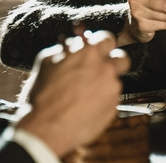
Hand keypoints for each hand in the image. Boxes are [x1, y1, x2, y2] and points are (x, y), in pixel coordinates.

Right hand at [14, 30, 129, 157]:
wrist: (46, 127)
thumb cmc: (43, 94)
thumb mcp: (48, 60)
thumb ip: (67, 48)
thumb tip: (76, 43)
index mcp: (90, 53)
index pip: (107, 38)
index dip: (100, 43)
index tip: (96, 49)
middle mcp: (106, 69)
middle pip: (122, 58)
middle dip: (113, 61)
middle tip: (99, 68)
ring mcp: (112, 90)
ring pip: (114, 81)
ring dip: (103, 84)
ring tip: (84, 93)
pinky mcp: (113, 108)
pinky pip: (111, 99)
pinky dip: (101, 101)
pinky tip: (85, 106)